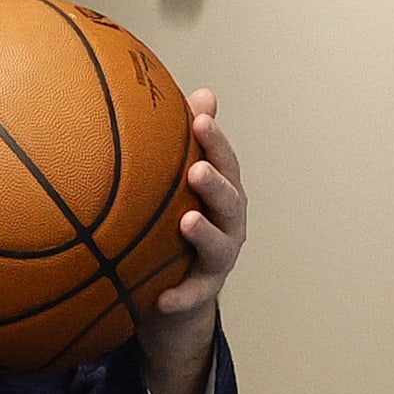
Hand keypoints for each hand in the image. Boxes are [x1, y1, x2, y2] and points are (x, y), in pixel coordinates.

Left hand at [138, 88, 246, 393]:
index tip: (199, 118)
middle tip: (197, 168)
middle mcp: (226, 223)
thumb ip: (174, 147)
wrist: (173, 296)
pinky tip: (163, 299)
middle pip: (230, 200)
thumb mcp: (170, 187)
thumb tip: (188, 95)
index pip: (222, 161)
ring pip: (219, 246)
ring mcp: (216, 260)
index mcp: (218, 192)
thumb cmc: (169, 227)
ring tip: (187, 220)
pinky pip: (192, 296)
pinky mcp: (200, 293)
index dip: (215, 140)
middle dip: (216, 183)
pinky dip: (180, 296)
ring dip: (205, 234)